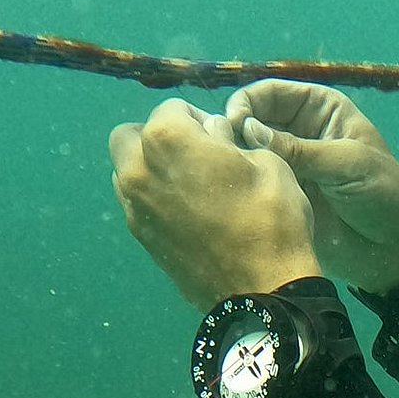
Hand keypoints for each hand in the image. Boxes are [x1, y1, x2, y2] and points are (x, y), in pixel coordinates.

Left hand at [110, 98, 320, 309]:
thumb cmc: (271, 218)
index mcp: (167, 139)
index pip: (172, 109)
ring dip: (150, 168)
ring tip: (190, 185)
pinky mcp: (140, 238)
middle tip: (194, 154)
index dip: (200, 118)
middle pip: (131, 136)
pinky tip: (188, 212)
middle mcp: (138, 169)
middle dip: (158, 137)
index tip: (220, 137)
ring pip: (126, 171)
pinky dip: (154, 198)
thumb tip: (211, 136)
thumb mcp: (265, 161)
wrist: (262, 288)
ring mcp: (134, 207)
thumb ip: (228, 140)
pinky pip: (137, 204)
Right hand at [224, 81, 398, 294]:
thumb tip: (247, 129)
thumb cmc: (384, 195)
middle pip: (252, 118)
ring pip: (248, 151)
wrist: (395, 249)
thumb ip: (299, 149)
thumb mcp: (347, 164)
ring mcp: (289, 164)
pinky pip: (253, 182)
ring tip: (226, 173)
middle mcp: (300, 131)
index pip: (272, 92)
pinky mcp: (282, 194)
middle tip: (225, 151)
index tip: (235, 124)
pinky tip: (232, 193)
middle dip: (235, 130)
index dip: (248, 102)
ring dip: (235, 158)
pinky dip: (241, 184)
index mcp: (321, 109)